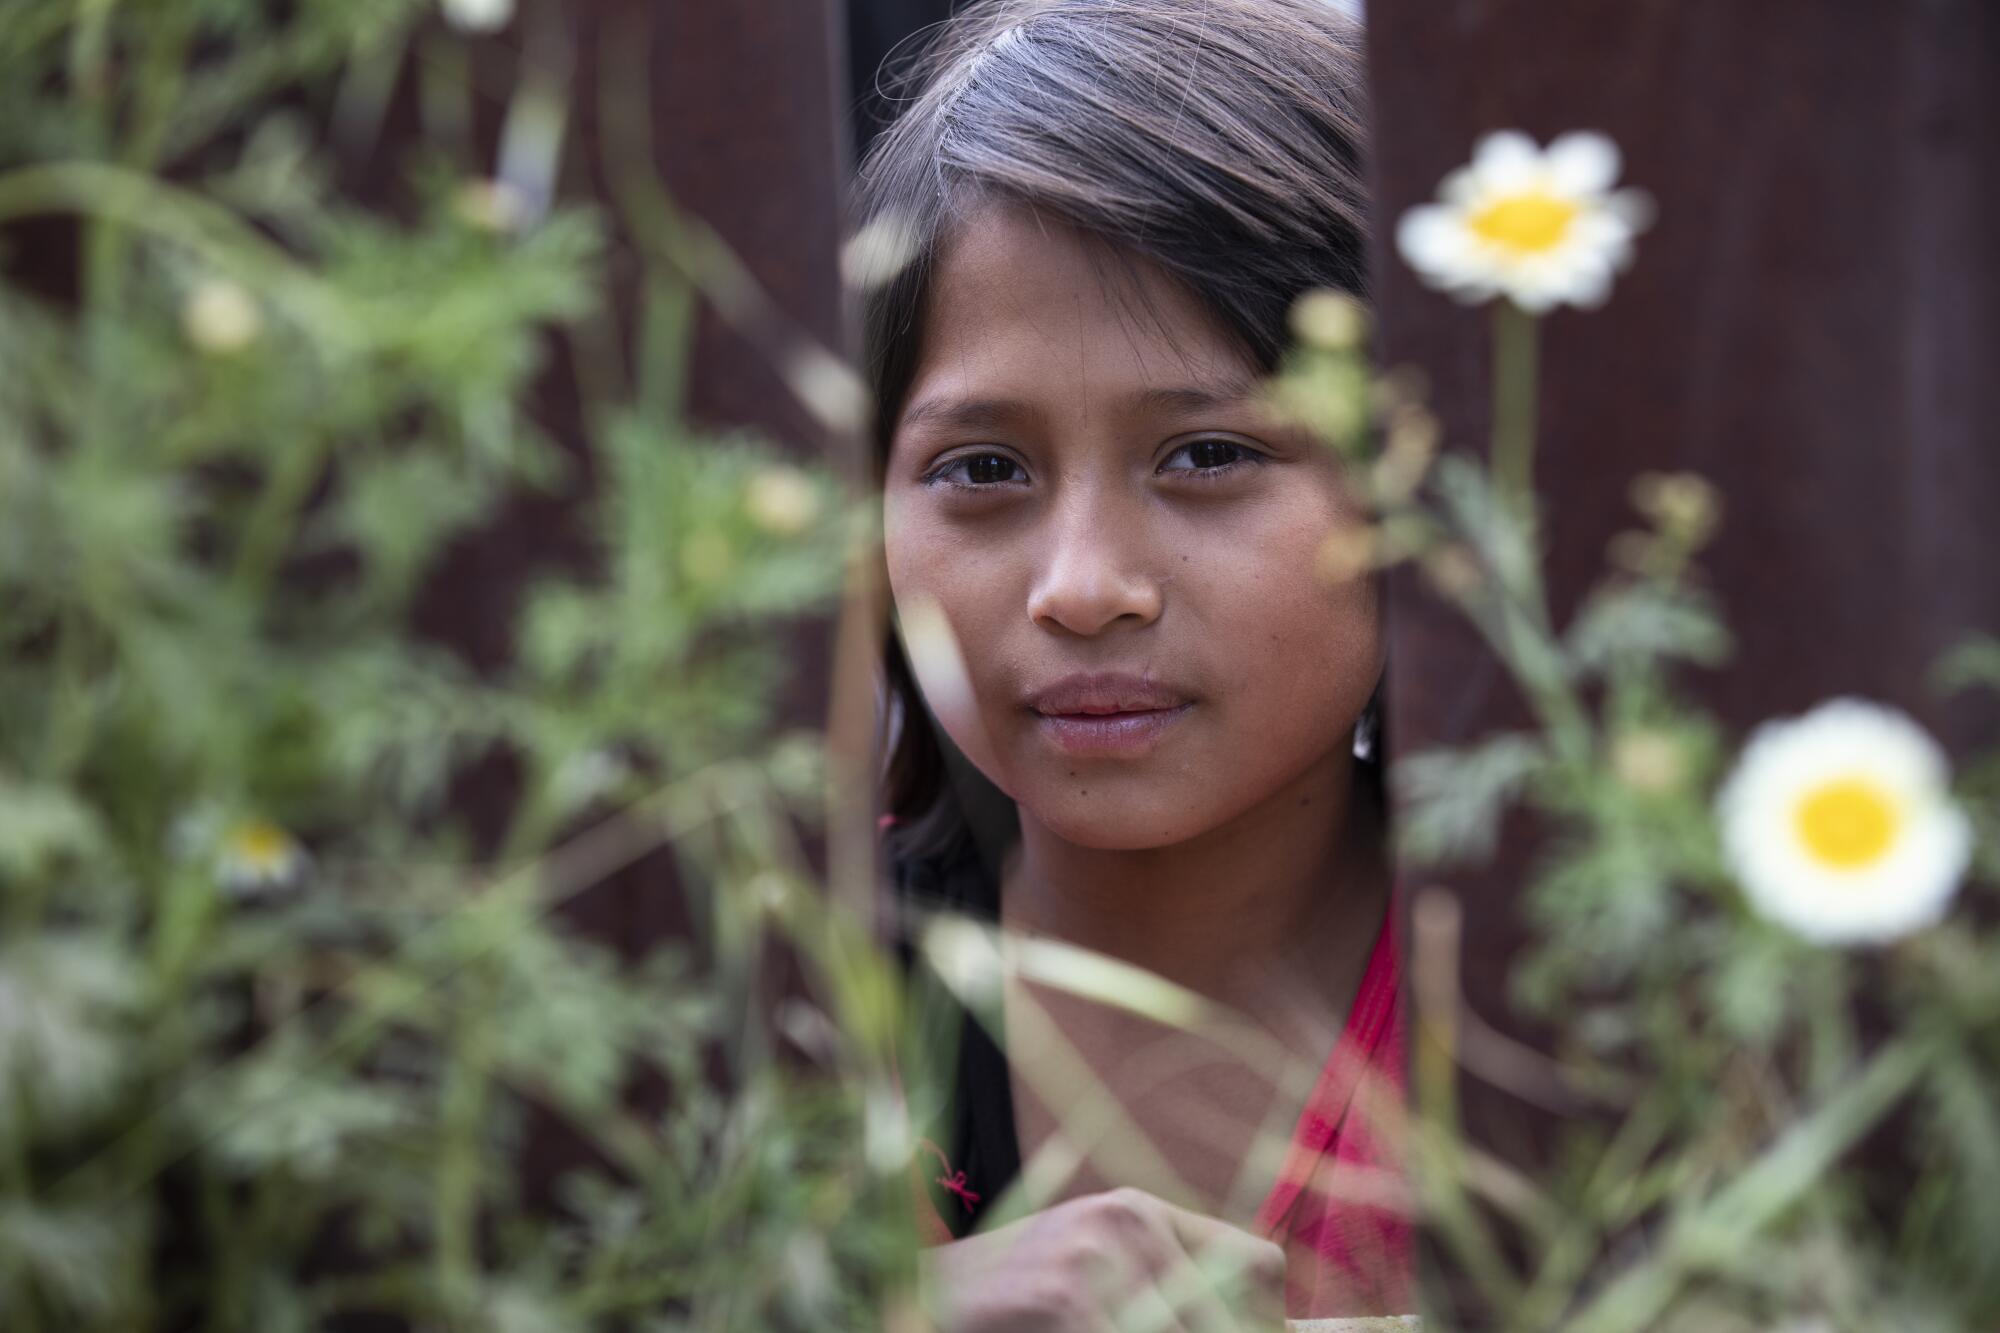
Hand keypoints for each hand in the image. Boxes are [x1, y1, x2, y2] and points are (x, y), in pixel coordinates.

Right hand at [918, 1186, 1287, 1331]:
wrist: (916, 1297)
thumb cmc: (1013, 1308)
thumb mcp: (1095, 1285)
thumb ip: (1163, 1297)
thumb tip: (1253, 1327)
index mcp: (1143, 1213)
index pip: (1260, 1267)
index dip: (1260, 1323)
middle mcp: (1128, 1218)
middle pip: (1229, 1315)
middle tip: (1146, 1332)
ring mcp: (1095, 1251)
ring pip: (1181, 1330)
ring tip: (1094, 1331)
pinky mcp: (1063, 1290)